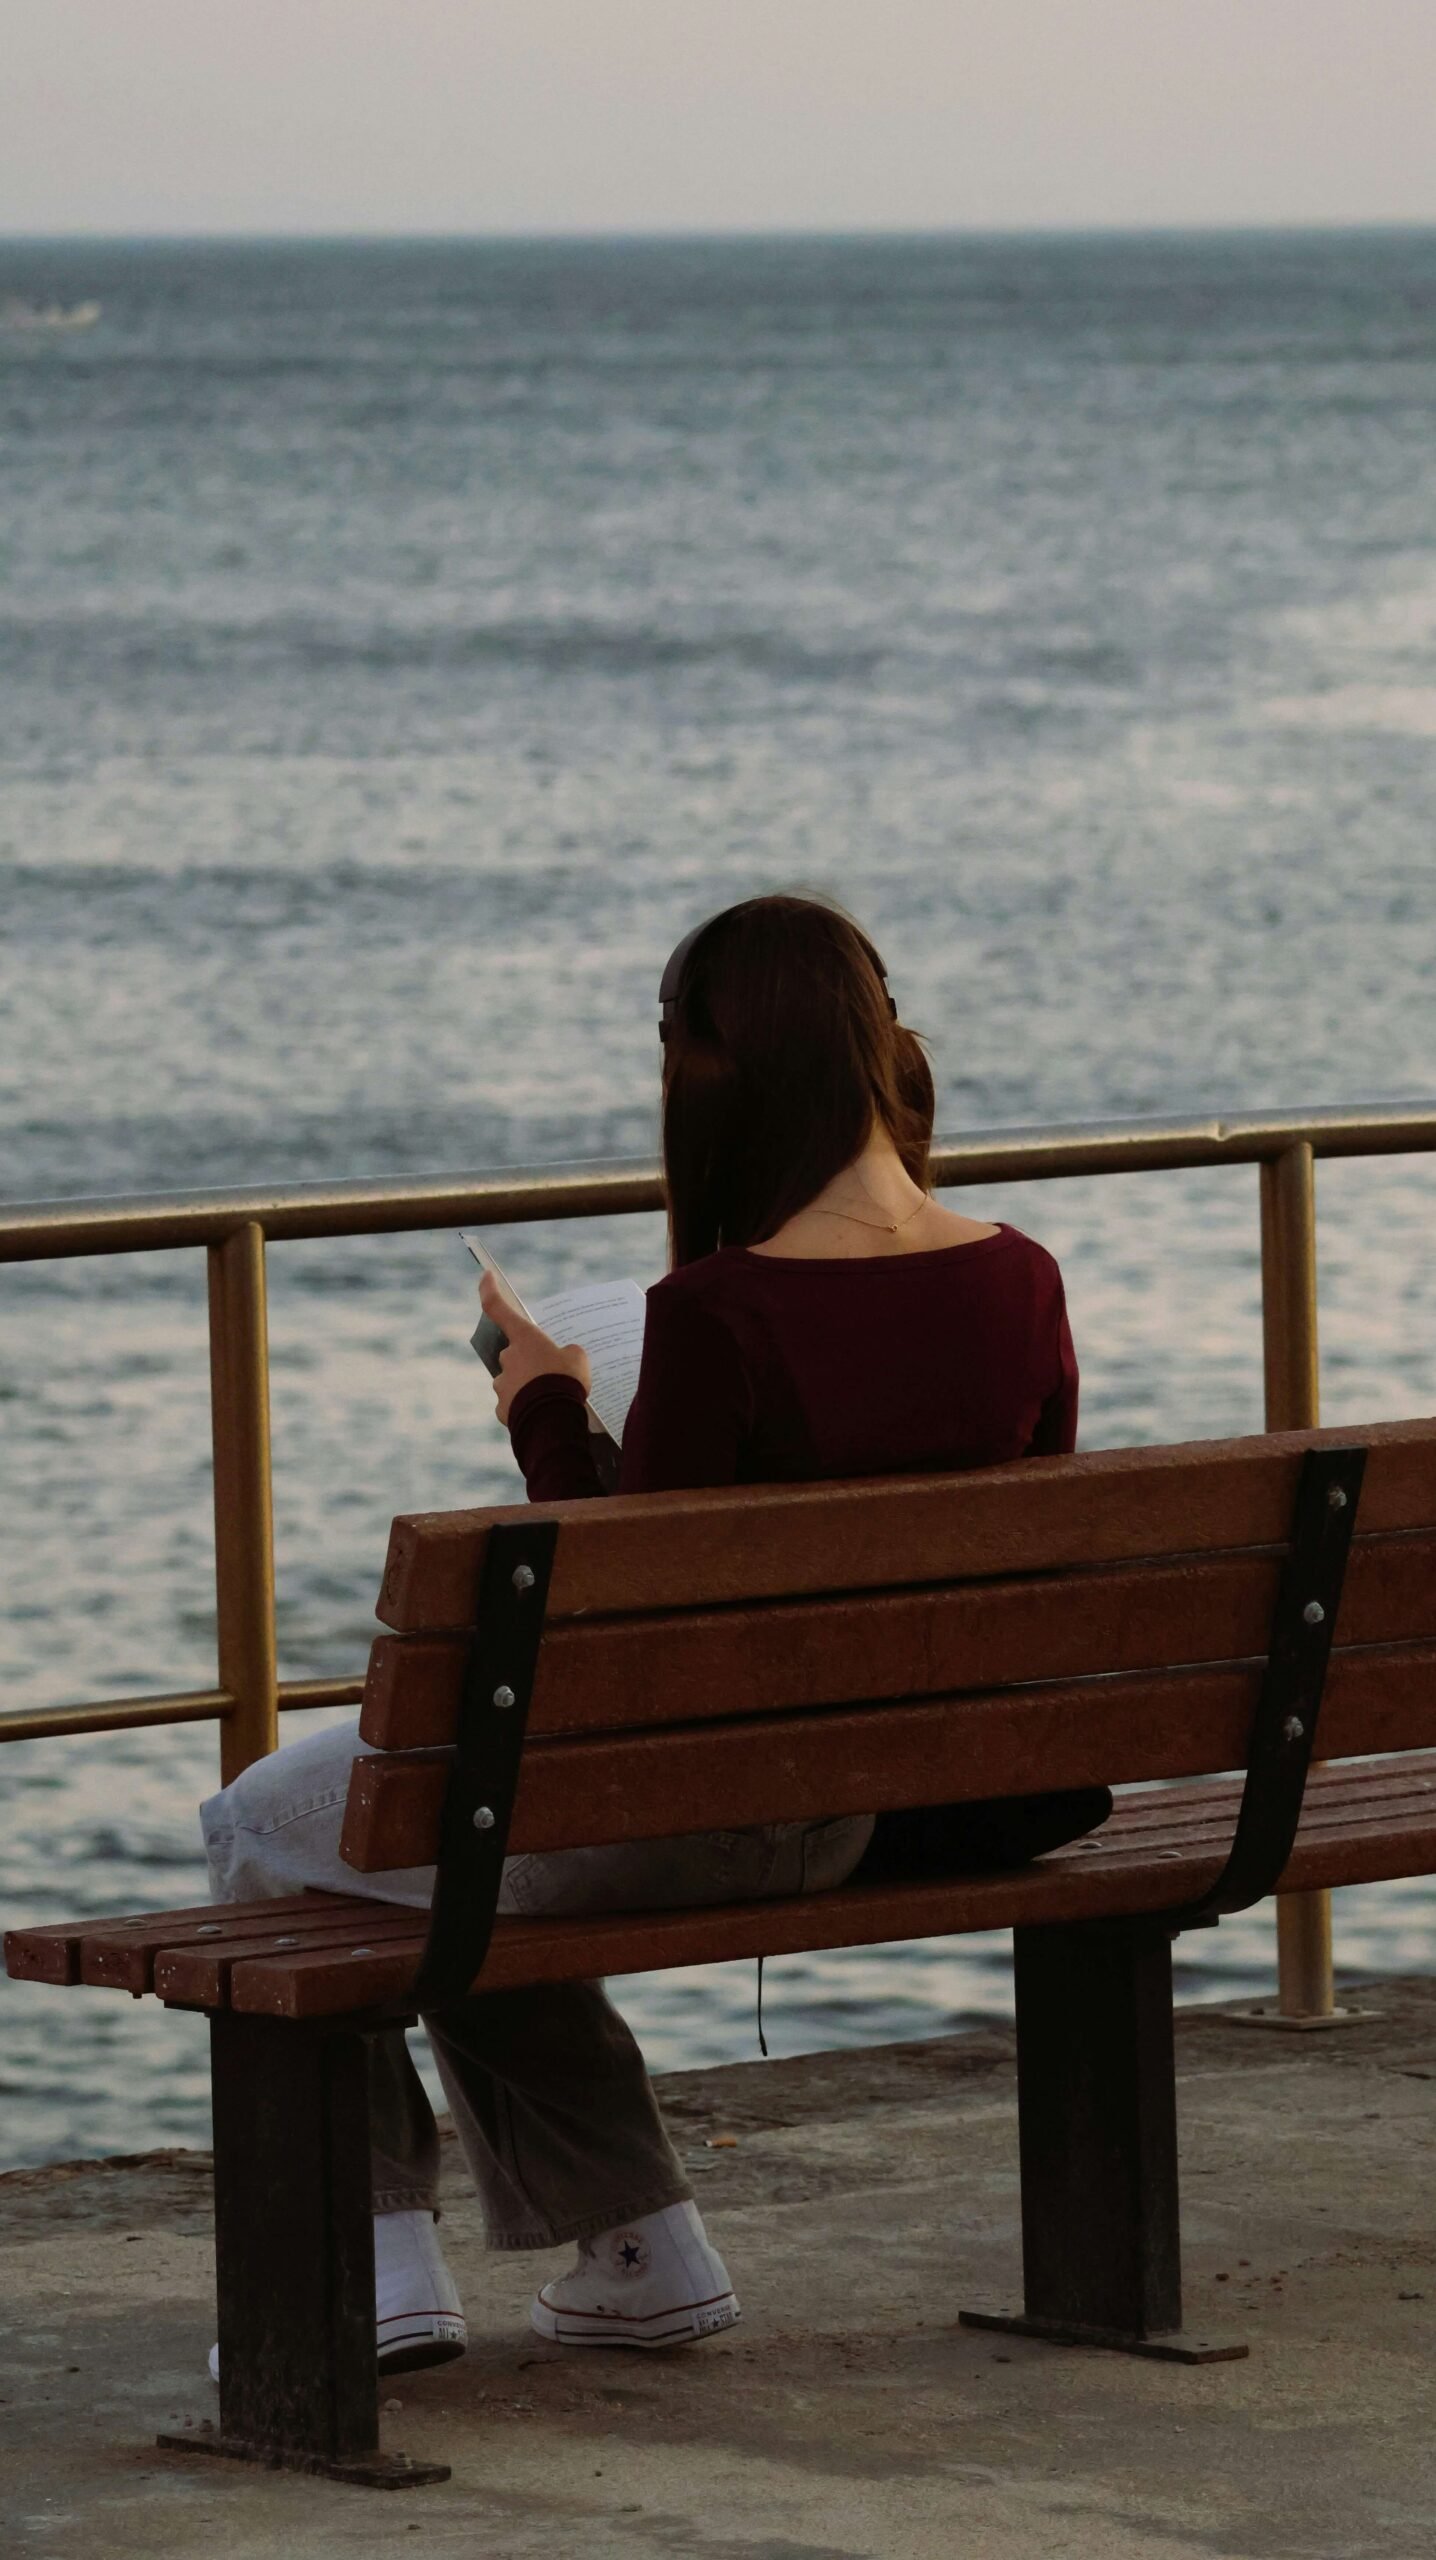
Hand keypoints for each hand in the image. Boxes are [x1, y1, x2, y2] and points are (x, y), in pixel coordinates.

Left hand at [479, 1269, 591, 1427]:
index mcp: (524, 1338)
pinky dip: (526, 1406)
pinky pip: (514, 1404)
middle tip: (553, 1373)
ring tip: (552, 1396)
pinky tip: (544, 1412)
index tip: (485, 1275)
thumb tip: (563, 1359)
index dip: (490, 1289)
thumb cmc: (566, 1380)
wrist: (554, 1419)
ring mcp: (502, 1384)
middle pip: (514, 1353)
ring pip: (514, 1380)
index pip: (498, 1307)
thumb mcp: (578, 1359)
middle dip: (530, 1361)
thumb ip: (568, 1353)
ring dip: (529, 1385)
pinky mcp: (502, 1409)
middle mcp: (507, 1358)